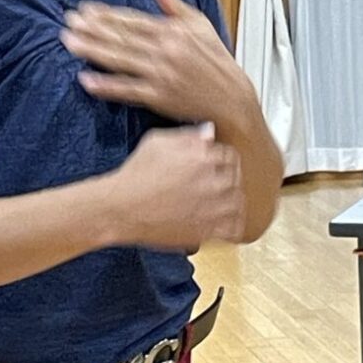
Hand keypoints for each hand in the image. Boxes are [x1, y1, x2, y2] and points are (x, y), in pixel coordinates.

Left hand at [61, 0, 253, 126]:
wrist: (232, 99)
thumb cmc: (216, 60)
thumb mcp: (199, 24)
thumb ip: (173, 3)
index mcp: (172, 30)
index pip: (132, 19)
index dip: (106, 14)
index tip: (84, 9)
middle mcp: (165, 50)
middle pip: (121, 37)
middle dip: (92, 29)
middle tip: (68, 22)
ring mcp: (161, 74)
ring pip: (119, 60)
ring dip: (92, 51)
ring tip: (69, 42)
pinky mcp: (159, 97)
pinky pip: (127, 90)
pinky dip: (106, 85)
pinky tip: (85, 79)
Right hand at [107, 125, 245, 247]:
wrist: (124, 207)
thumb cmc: (136, 174)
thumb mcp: (157, 142)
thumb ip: (188, 136)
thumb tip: (209, 132)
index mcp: (203, 156)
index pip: (230, 155)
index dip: (222, 159)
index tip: (215, 164)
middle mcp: (212, 181)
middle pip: (236, 177)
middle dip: (227, 178)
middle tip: (215, 182)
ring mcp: (212, 207)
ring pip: (239, 202)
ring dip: (231, 199)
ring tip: (220, 200)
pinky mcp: (208, 230)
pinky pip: (235, 228)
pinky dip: (232, 224)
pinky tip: (222, 220)